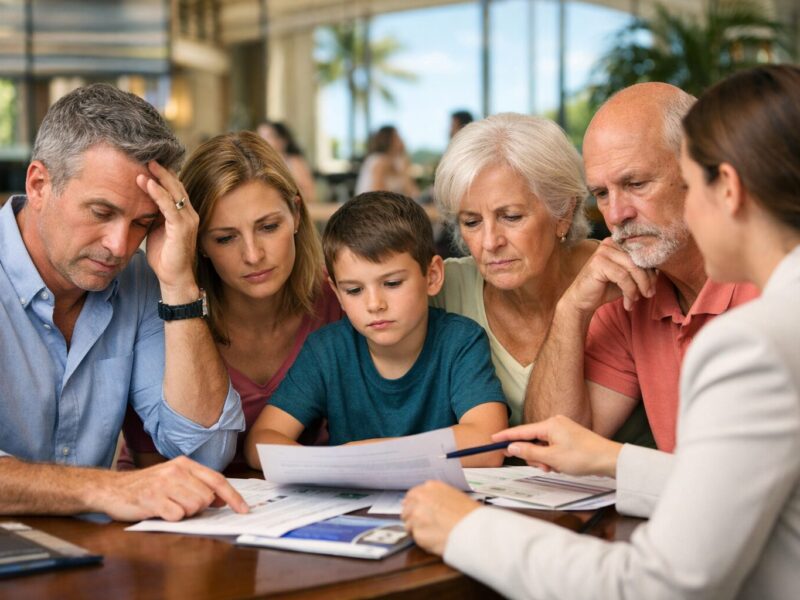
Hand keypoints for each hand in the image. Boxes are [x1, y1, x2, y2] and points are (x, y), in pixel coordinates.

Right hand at [94, 456, 248, 521]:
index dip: (233, 496)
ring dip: (184, 513)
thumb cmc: (147, 486)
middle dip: (199, 507)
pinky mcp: (152, 499)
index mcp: (185, 464)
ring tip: (168, 506)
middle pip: (207, 497)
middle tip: (180, 504)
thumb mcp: (174, 478)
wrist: (112, 488)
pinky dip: (171, 518)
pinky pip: (177, 516)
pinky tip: (159, 511)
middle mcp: (176, 471)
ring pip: (194, 507)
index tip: (244, 510)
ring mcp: (163, 484)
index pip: (217, 480)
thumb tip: (222, 499)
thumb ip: (198, 485)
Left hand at [136, 161, 199, 302]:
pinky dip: (158, 193)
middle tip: (147, 155)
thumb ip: (153, 215)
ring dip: (159, 177)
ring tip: (146, 164)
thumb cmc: (165, 257)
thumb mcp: (156, 230)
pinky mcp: (182, 228)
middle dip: (162, 170)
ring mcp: (187, 220)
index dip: (163, 175)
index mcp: (183, 214)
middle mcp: (189, 214)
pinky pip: (169, 206)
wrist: (174, 279)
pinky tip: (147, 183)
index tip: (147, 161)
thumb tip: (139, 201)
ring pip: (174, 192)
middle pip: (176, 185)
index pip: (174, 188)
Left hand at [401, 481, 479, 555]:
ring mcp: (417, 515)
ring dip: (417, 530)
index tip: (416, 511)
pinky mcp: (417, 533)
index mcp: (431, 487)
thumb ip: (437, 498)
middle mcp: (421, 499)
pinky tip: (435, 539)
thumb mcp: (454, 496)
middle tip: (423, 525)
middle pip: (407, 509)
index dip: (414, 505)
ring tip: (433, 534)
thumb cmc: (470, 515)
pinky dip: (422, 540)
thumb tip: (428, 504)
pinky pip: (415, 538)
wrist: (475, 530)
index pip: (412, 495)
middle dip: (412, 517)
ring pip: (408, 524)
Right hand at [492, 415, 621, 477]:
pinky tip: (561, 466)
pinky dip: (552, 457)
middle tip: (545, 468)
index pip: (521, 431)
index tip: (493, 439)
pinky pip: (551, 446)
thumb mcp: (552, 458)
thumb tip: (512, 447)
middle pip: (531, 440)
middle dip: (534, 456)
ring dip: (544, 459)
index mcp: (549, 424)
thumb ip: (529, 452)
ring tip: (556, 468)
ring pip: (542, 446)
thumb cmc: (583, 457)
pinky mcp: (568, 436)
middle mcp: (555, 423)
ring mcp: (562, 429)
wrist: (609, 459)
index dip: (506, 437)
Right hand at [564, 238, 657, 313]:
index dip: (651, 270)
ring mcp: (603, 251)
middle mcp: (610, 243)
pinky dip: (629, 291)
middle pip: (639, 259)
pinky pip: (623, 277)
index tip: (653, 287)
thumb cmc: (605, 288)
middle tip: (649, 294)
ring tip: (638, 299)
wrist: (583, 300)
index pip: (642, 252)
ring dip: (639, 287)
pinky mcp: (598, 262)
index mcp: (618, 243)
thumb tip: (659, 269)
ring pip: (633, 268)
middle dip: (647, 279)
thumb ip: (640, 270)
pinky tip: (628, 302)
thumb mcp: (627, 277)